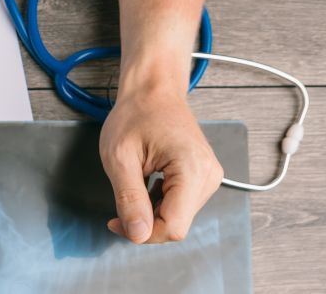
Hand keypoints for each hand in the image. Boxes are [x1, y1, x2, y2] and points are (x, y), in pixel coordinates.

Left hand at [99, 92, 222, 243]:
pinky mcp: (203, 177)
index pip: (174, 227)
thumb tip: (138, 235)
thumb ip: (129, 198)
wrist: (153, 90)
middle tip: (119, 204)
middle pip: (177, 225)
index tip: (116, 222)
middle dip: (145, 222)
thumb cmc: (136, 114)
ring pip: (178, 218)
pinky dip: (159, 204)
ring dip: (151, 212)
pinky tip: (146, 185)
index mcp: (192, 169)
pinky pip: (181, 205)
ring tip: (134, 184)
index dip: (143, 233)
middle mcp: (209, 176)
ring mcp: (209, 177)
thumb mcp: (119, 158)